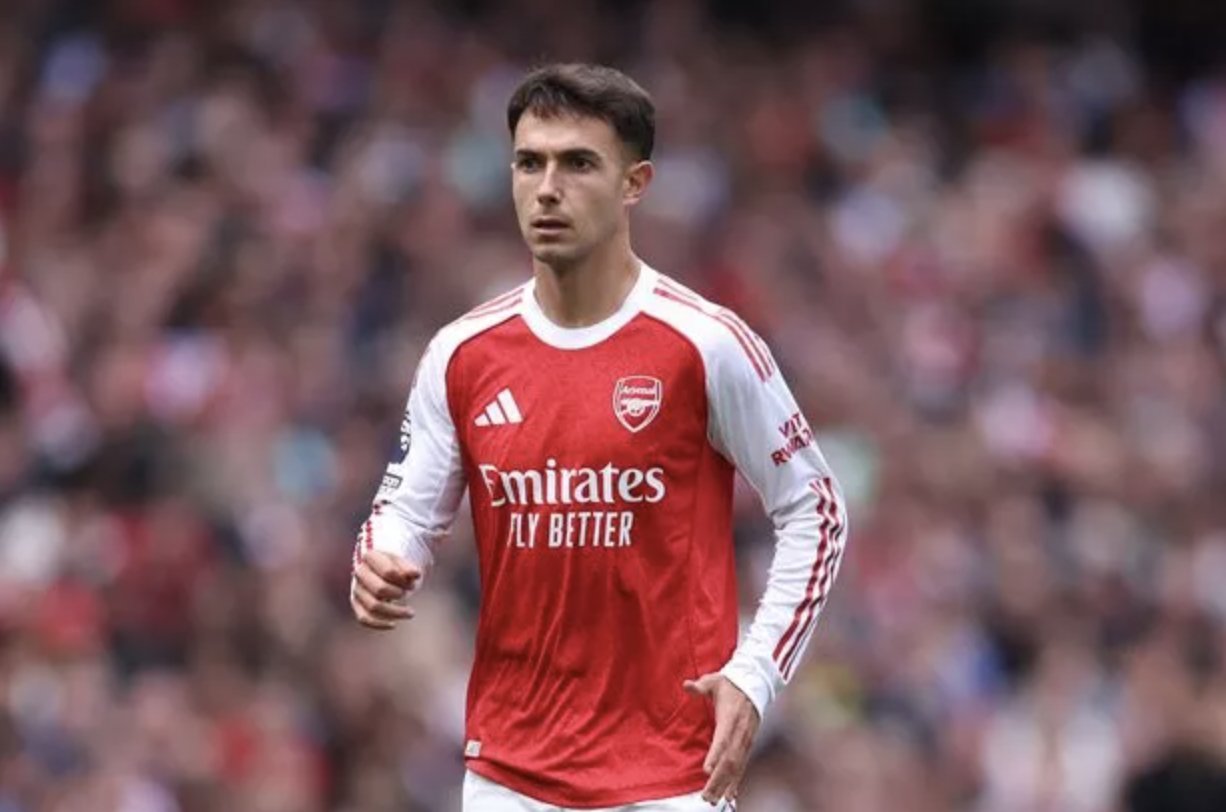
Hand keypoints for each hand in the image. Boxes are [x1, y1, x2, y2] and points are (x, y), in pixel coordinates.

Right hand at [350, 549, 419, 629]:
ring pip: (373, 606)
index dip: (405, 578)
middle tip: (411, 590)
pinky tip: (394, 624)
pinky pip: (364, 618)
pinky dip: (378, 624)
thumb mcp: (408, 556)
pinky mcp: (357, 603)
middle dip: (399, 594)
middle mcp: (360, 571)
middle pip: (379, 590)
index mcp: (370, 555)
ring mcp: (357, 588)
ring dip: (395, 612)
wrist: (389, 564)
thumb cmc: (401, 559)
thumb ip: (415, 560)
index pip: (388, 571)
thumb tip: (420, 568)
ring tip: (411, 612)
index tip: (418, 576)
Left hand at [684, 673, 759, 804]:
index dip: (715, 755)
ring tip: (714, 800)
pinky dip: (736, 782)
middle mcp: (739, 732)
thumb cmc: (730, 684)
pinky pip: (742, 766)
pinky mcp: (748, 745)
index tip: (707, 770)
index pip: (722, 739)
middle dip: (718, 780)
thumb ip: (700, 686)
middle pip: (730, 760)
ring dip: (725, 785)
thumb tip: (687, 685)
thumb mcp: (714, 681)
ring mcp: (745, 740)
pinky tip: (729, 795)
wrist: (754, 684)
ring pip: (736, 767)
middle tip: (706, 796)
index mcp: (730, 717)